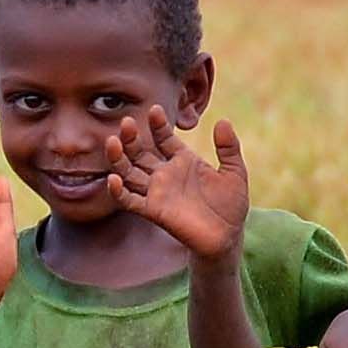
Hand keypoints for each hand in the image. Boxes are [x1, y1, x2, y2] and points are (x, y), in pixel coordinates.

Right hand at [109, 111, 250, 259]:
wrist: (227, 237)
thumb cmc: (231, 206)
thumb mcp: (234, 172)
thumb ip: (228, 148)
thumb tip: (224, 121)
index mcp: (183, 161)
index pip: (164, 138)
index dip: (158, 125)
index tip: (155, 110)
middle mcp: (165, 174)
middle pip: (140, 152)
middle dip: (132, 138)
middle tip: (126, 122)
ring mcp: (157, 192)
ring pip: (129, 172)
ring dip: (119, 158)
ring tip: (113, 141)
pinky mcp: (153, 211)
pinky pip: (130, 200)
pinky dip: (119, 191)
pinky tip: (114, 179)